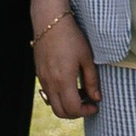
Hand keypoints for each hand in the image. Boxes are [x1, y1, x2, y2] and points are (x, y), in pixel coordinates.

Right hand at [33, 7, 100, 121]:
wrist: (50, 22)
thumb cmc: (71, 37)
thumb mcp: (87, 58)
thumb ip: (92, 81)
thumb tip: (96, 98)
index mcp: (63, 80)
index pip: (73, 108)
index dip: (86, 112)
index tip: (95, 105)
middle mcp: (50, 83)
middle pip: (61, 112)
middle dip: (76, 113)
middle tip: (88, 103)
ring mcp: (42, 79)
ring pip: (53, 104)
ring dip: (67, 105)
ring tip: (80, 92)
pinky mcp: (39, 74)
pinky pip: (48, 94)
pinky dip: (59, 96)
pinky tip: (69, 84)